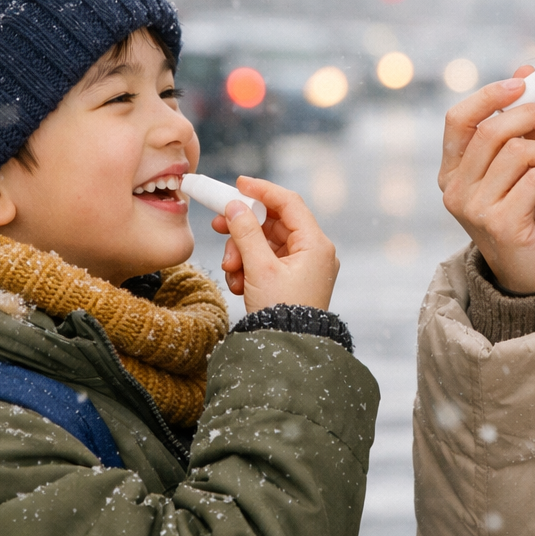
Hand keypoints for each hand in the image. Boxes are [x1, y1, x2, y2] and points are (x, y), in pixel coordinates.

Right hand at [212, 176, 338, 313]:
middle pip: (273, 225)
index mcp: (315, 244)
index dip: (262, 190)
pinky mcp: (293, 281)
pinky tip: (239, 284)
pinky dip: (249, 268)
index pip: (289, 203)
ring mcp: (304, 267)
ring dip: (242, 253)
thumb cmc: (281, 311)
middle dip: (244, 230)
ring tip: (231, 270)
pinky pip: (267, 263)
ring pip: (266, 245)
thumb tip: (235, 206)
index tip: (238, 183)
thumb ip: (245, 233)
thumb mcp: (259, 268)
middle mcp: (314, 252)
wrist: (288, 352)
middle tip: (218, 227)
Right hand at [439, 66, 534, 294]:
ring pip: (518, 152)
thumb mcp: (528, 165)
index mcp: (453, 171)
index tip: (523, 82)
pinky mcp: (500, 223)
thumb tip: (524, 72)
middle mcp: (455, 189)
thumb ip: (524, 125)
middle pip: (492, 130)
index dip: (489, 95)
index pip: (458, 119)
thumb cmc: (532, 217)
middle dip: (532, 114)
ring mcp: (474, 209)